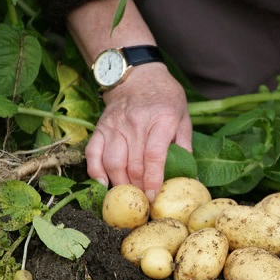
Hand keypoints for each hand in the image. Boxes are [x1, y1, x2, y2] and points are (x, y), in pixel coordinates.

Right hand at [85, 63, 191, 200]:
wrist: (138, 75)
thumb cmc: (165, 98)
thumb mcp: (183, 116)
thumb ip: (184, 144)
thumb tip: (187, 175)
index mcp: (161, 119)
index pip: (154, 156)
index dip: (153, 180)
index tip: (152, 197)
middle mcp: (136, 122)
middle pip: (133, 164)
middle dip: (137, 188)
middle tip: (142, 203)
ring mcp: (115, 125)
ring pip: (113, 162)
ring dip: (119, 184)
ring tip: (127, 197)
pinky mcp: (100, 127)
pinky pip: (93, 153)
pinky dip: (95, 171)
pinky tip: (103, 184)